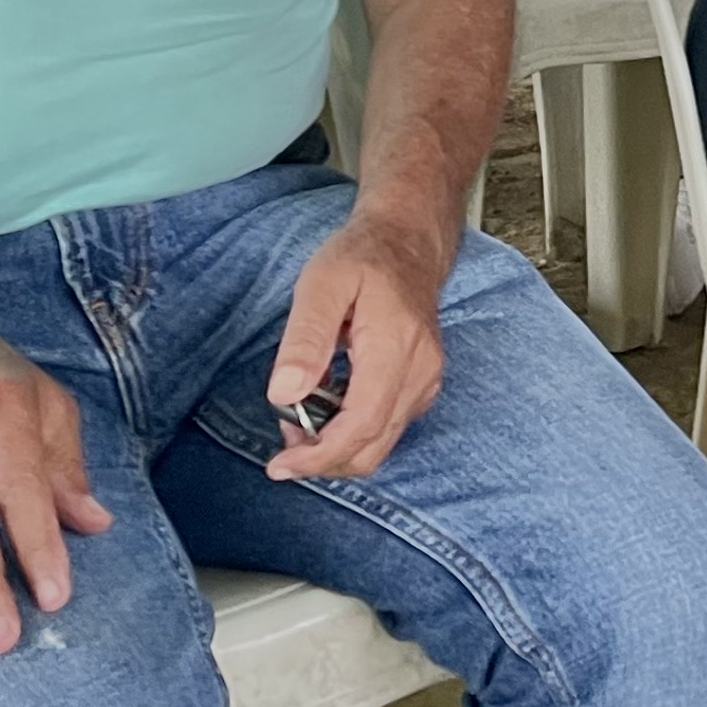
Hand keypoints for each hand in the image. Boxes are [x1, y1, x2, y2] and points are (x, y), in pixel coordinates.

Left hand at [265, 199, 456, 481]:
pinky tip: (327, 408)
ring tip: (299, 421)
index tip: (278, 465)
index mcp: (394, 347)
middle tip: (282, 445)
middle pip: (372, 448)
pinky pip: (388, 428)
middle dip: (323, 461)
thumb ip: (304, 340)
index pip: (360, 425)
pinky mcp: (424, 384)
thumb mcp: (321, 285)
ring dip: (336, 450)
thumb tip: (284, 395)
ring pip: (381, 444)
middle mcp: (420, 372)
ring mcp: (427, 380)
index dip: (317, 456)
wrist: (409, 241)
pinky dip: (353, 434)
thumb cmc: (362, 257)